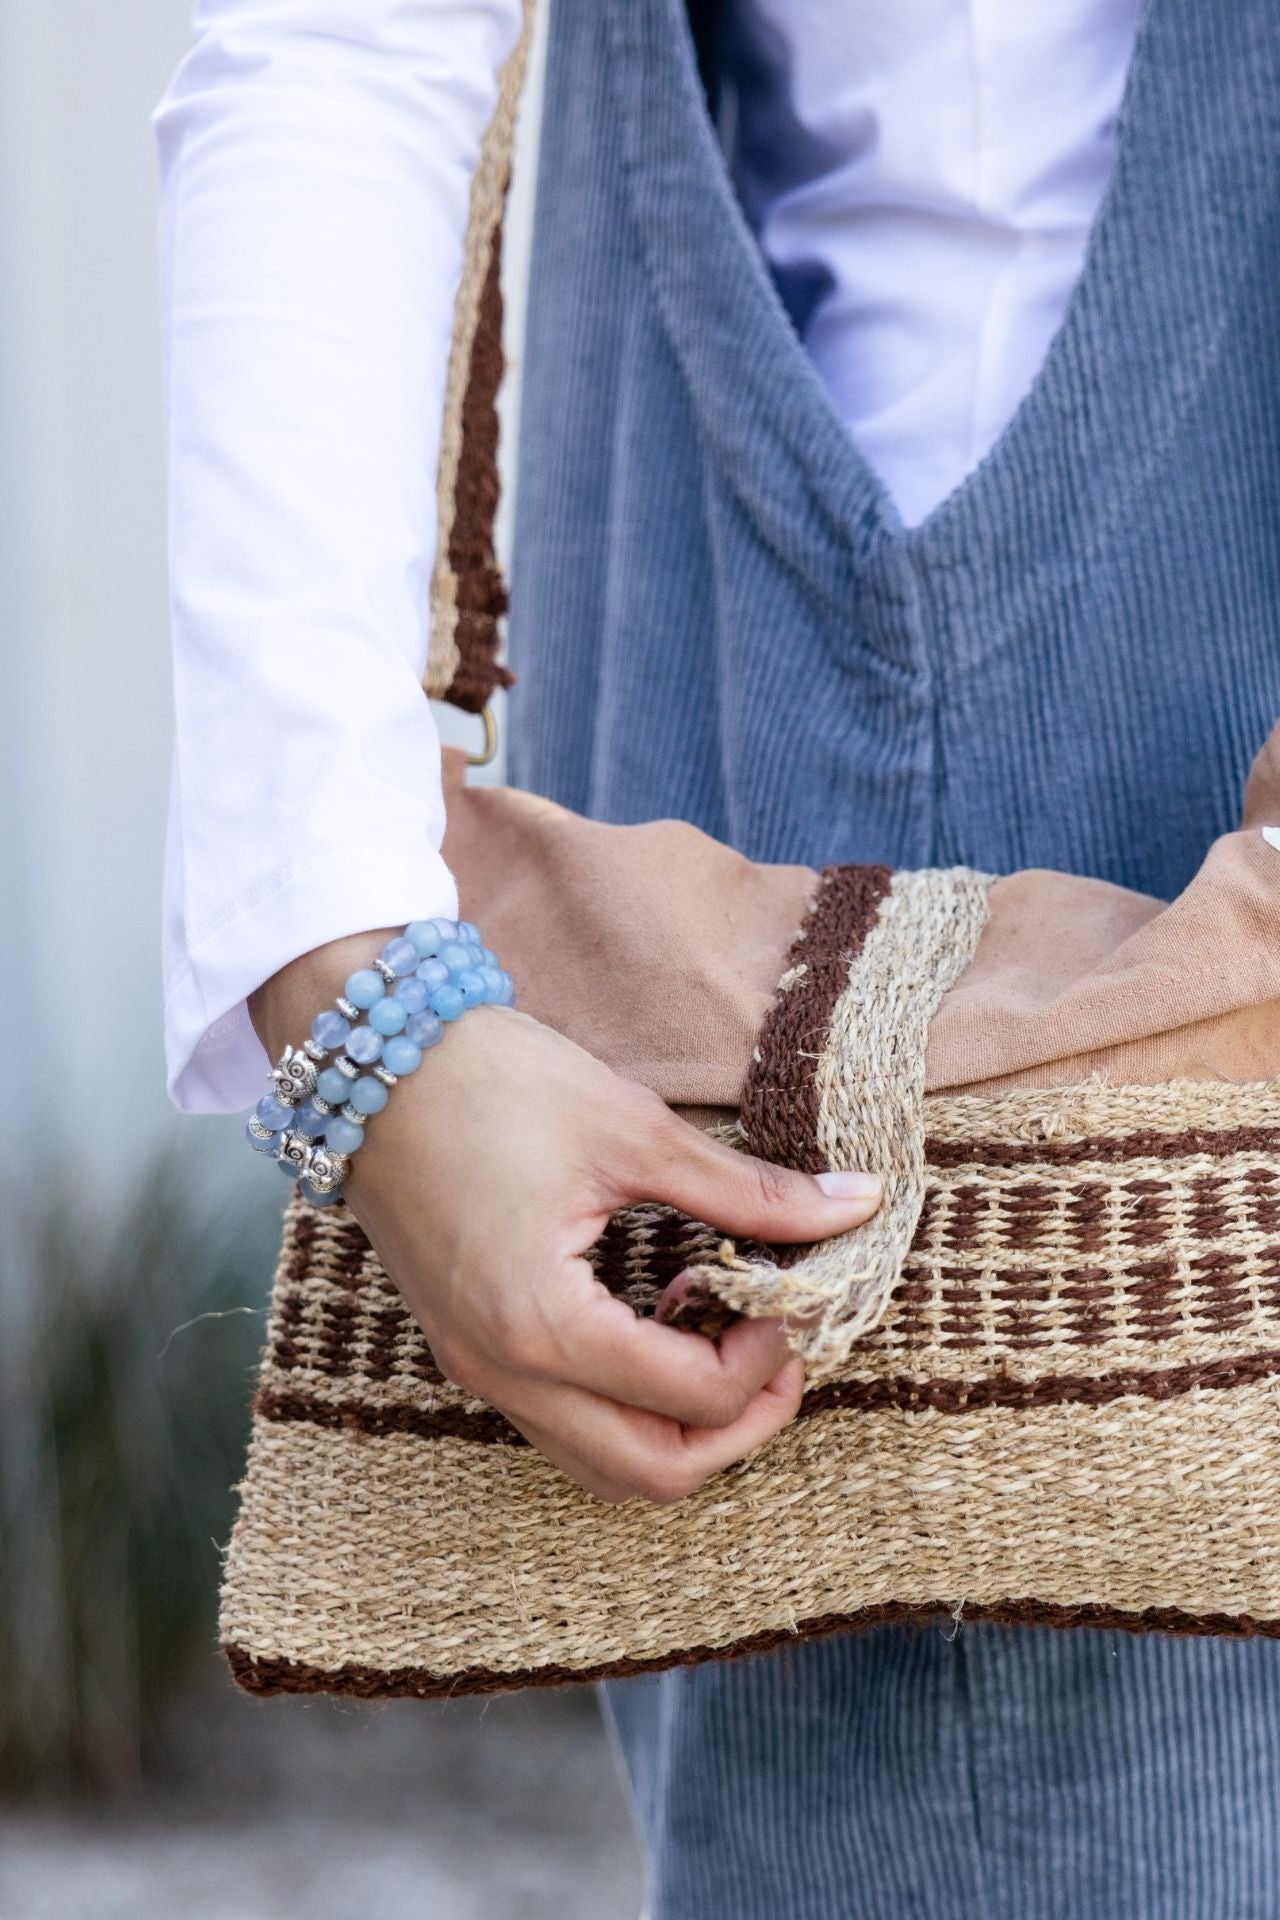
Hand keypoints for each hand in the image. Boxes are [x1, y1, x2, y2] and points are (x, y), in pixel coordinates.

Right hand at [251, 931, 881, 1503]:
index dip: (770, 1354)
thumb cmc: (492, 1081)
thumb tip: (855, 1204)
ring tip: (725, 1336)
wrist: (369, 1057)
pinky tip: (659, 1320)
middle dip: (739, 1427)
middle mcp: (501, 1371)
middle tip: (783, 1346)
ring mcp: (476, 1368)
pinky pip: (563, 1422)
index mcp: (541, 1324)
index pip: (692, 1398)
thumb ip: (747, 1190)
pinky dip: (627, 1402)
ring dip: (681, 1426)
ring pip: (602, 1462)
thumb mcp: (632, 1130)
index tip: (794, 1286)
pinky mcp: (467, 1347)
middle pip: (649, 1473)